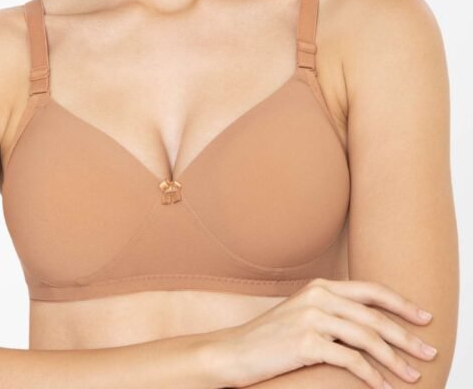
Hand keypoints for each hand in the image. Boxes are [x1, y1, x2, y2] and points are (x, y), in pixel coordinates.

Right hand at [216, 278, 436, 387]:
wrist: (236, 351)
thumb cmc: (273, 339)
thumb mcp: (304, 316)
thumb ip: (333, 312)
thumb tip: (370, 326)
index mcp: (320, 286)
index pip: (371, 290)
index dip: (401, 304)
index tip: (424, 317)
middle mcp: (318, 296)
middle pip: (374, 316)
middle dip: (406, 336)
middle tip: (429, 352)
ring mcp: (312, 318)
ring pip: (367, 338)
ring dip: (394, 361)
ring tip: (412, 377)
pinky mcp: (306, 342)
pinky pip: (350, 360)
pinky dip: (371, 375)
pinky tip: (382, 386)